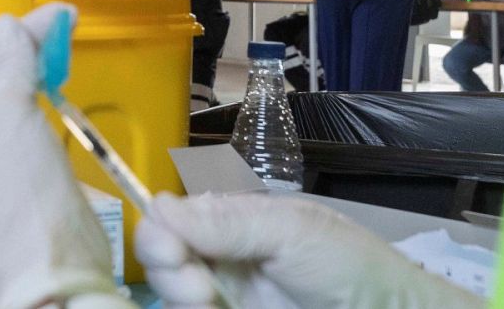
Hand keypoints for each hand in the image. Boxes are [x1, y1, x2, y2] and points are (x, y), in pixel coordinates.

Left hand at [0, 5, 116, 307]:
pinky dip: (48, 114)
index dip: (18, 37)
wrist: (51, 263)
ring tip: (65, 52)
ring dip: (38, 81)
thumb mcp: (10, 110)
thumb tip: (9, 22)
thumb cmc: (19, 182)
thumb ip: (13, 62)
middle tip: (67, 26)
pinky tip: (62, 98)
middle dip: (28, 56)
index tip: (59, 13)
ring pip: (17, 112)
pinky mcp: (29, 190)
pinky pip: (35, 138)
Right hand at [137, 193, 485, 308]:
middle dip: (168, 273)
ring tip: (212, 305)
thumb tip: (155, 205)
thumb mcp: (289, 231)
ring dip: (181, 299)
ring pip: (173, 296)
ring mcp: (228, 296)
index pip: (168, 220)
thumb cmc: (347, 265)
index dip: (158, 235)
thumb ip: (225, 222)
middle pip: (160, 261)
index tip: (175, 254)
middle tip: (203, 292)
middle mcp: (221, 258)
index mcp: (231, 222)